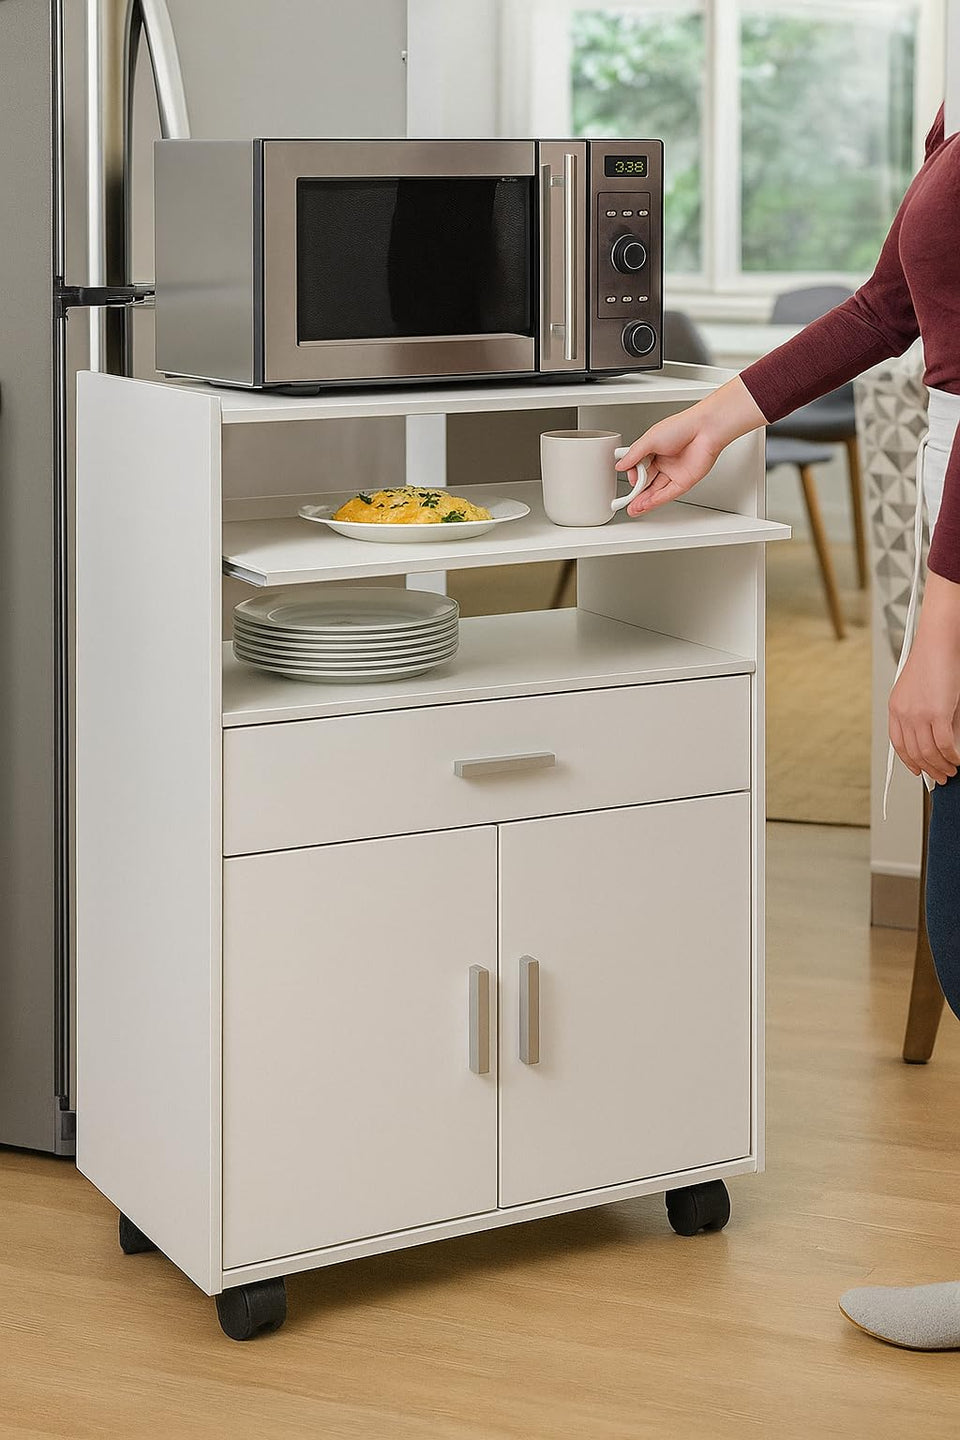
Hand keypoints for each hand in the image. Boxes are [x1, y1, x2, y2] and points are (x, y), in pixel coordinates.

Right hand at [615, 376, 766, 516]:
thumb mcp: (649, 440)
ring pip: (656, 490)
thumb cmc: (682, 426)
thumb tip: (620, 465)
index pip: (639, 468)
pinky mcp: (684, 481)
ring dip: (644, 501)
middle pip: (647, 481)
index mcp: (655, 449)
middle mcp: (665, 461)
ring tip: (632, 509)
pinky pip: (668, 494)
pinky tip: (645, 505)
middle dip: (636, 493)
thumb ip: (633, 455)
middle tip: (626, 501)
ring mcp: (675, 472)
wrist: (705, 429)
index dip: (632, 476)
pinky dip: (656, 501)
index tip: (628, 482)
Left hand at [889, 573, 959, 782]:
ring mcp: (919, 714)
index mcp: (895, 707)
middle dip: (928, 769)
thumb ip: (918, 714)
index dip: (908, 761)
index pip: (898, 744)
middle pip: (914, 752)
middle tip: (940, 776)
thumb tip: (931, 736)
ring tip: (950, 770)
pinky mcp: (938, 713)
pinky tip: (957, 759)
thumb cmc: (931, 660)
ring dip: (941, 765)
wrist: (938, 642)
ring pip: (928, 752)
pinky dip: (952, 756)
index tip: (917, 769)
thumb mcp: (915, 690)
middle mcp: (904, 713)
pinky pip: (944, 744)